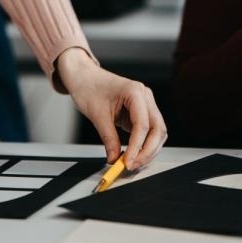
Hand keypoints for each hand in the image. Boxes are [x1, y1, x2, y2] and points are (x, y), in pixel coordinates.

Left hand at [55, 48, 166, 169]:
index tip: (128, 162)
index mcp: (135, 92)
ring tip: (133, 163)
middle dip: (148, 151)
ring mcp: (145, 103)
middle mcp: (145, 96)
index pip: (143, 125)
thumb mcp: (96, 115)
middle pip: (157, 129)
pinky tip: (134, 155)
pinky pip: (149, 131)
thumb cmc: (88, 87)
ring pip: (157, 132)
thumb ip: (109, 139)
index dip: (137, 147)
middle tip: (133, 166)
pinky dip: (144, 144)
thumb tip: (115, 159)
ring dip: (148, 150)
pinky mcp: (141, 111)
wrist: (83, 76)